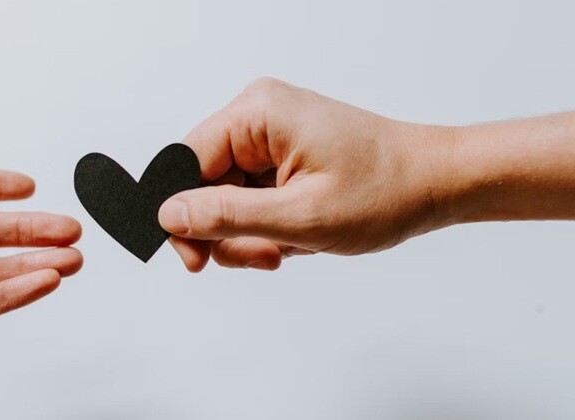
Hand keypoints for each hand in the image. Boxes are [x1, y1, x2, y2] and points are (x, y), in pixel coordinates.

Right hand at [158, 78, 453, 271]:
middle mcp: (258, 116)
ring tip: (289, 246)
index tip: (194, 260)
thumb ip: (226, 216)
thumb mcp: (300, 216)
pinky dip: (266, 226)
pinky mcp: (281, 155)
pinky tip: (295, 235)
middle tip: (264, 256)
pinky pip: (249, 197)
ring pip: (225, 198)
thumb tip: (168, 214)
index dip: (182, 215)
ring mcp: (270, 136)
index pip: (184, 162)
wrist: (436, 183)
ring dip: (250, 234)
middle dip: (227, 231)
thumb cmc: (385, 191)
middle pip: (203, 184)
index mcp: (257, 113)